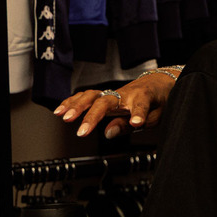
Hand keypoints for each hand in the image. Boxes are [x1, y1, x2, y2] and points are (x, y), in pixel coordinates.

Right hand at [54, 70, 178, 138]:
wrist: (157, 83)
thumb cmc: (157, 101)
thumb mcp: (153, 117)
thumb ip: (130, 126)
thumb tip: (107, 133)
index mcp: (144, 98)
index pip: (141, 106)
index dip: (139, 115)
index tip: (136, 123)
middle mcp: (126, 94)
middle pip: (106, 101)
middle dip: (92, 116)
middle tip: (81, 132)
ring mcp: (114, 92)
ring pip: (92, 95)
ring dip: (76, 106)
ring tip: (63, 117)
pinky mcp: (106, 94)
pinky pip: (87, 95)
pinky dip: (72, 101)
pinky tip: (60, 110)